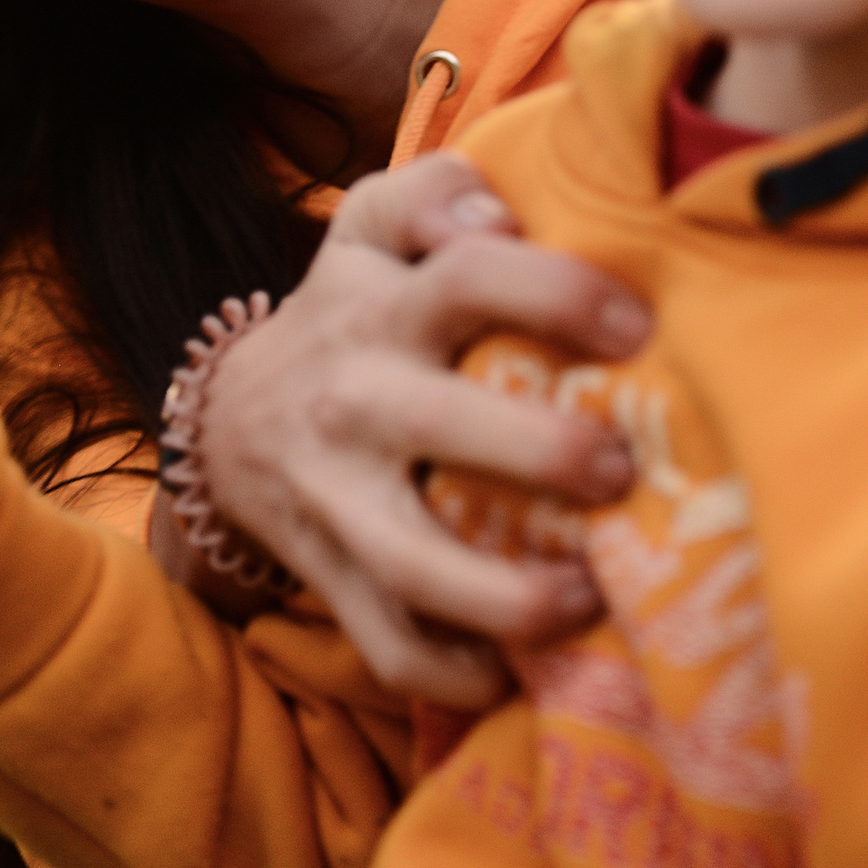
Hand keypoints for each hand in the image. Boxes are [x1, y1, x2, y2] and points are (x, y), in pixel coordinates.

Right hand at [180, 152, 645, 709]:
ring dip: (513, 596)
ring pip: (417, 564)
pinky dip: (456, 674)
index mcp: (383, 302)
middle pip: (450, 425)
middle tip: (624, 468)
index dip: (557, 292)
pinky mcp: (332, 576)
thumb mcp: (376, 224)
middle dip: (548, 454)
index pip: (468, 273)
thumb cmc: (358, 309)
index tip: (638, 325)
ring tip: (594, 595)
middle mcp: (356, 397)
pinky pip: (392, 646)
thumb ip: (443, 192)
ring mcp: (337, 498)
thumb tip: (504, 212)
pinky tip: (518, 671)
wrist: (229, 417)